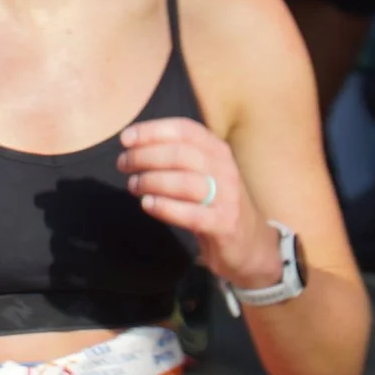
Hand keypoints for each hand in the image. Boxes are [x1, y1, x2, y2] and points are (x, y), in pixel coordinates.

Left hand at [118, 117, 283, 290]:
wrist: (251, 244)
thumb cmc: (216, 203)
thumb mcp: (205, 172)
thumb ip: (177, 156)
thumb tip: (134, 145)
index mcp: (217, 150)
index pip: (184, 129)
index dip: (152, 131)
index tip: (125, 138)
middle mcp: (225, 169)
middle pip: (180, 154)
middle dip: (145, 156)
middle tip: (123, 164)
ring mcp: (227, 197)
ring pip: (184, 182)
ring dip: (151, 181)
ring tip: (132, 185)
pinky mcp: (224, 224)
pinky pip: (192, 214)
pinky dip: (165, 208)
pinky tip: (147, 205)